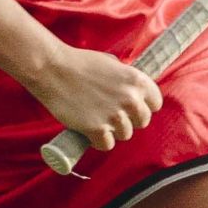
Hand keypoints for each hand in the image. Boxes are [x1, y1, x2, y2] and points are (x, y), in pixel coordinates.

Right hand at [26, 45, 161, 152]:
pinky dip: (98, 141)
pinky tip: (89, 131)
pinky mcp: (97, 129)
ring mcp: (114, 116)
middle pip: (142, 122)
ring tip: (96, 119)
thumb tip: (132, 91)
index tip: (131, 107)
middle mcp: (130, 99)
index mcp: (137, 81)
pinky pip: (106, 145)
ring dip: (112, 130)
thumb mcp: (111, 63)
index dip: (144, 106)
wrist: (52, 69)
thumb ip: (125, 78)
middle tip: (110, 114)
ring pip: (124, 135)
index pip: (155, 104)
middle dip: (128, 120)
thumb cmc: (80, 63)